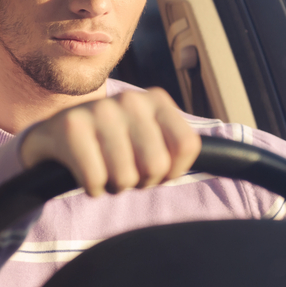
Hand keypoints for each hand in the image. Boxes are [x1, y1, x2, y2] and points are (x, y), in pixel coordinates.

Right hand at [19, 88, 201, 196]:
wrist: (53, 137)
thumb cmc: (111, 145)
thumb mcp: (148, 138)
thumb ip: (180, 148)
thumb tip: (232, 161)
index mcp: (156, 99)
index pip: (187, 147)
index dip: (172, 171)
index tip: (153, 168)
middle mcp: (130, 99)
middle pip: (156, 167)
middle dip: (140, 181)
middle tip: (123, 170)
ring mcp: (99, 111)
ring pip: (125, 178)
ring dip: (113, 185)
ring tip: (103, 168)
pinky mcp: (70, 128)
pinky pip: (95, 181)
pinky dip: (92, 187)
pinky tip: (84, 170)